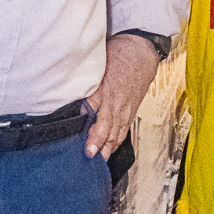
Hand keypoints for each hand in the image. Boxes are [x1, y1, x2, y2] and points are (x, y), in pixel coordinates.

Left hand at [85, 34, 160, 158]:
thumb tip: (73, 102)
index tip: (85, 145)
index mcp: (108, 93)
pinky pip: (124, 130)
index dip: (91, 132)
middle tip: (90, 156)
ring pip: (117, 132)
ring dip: (108, 147)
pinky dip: (116, 141)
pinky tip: (110, 149)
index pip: (97, 117)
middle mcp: (118, 105)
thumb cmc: (118, 58)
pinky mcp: (131, 111)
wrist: (141, 54)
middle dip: (99, 144)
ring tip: (99, 159)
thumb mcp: (97, 69)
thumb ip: (85, 86)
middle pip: (108, 129)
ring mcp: (126, 109)